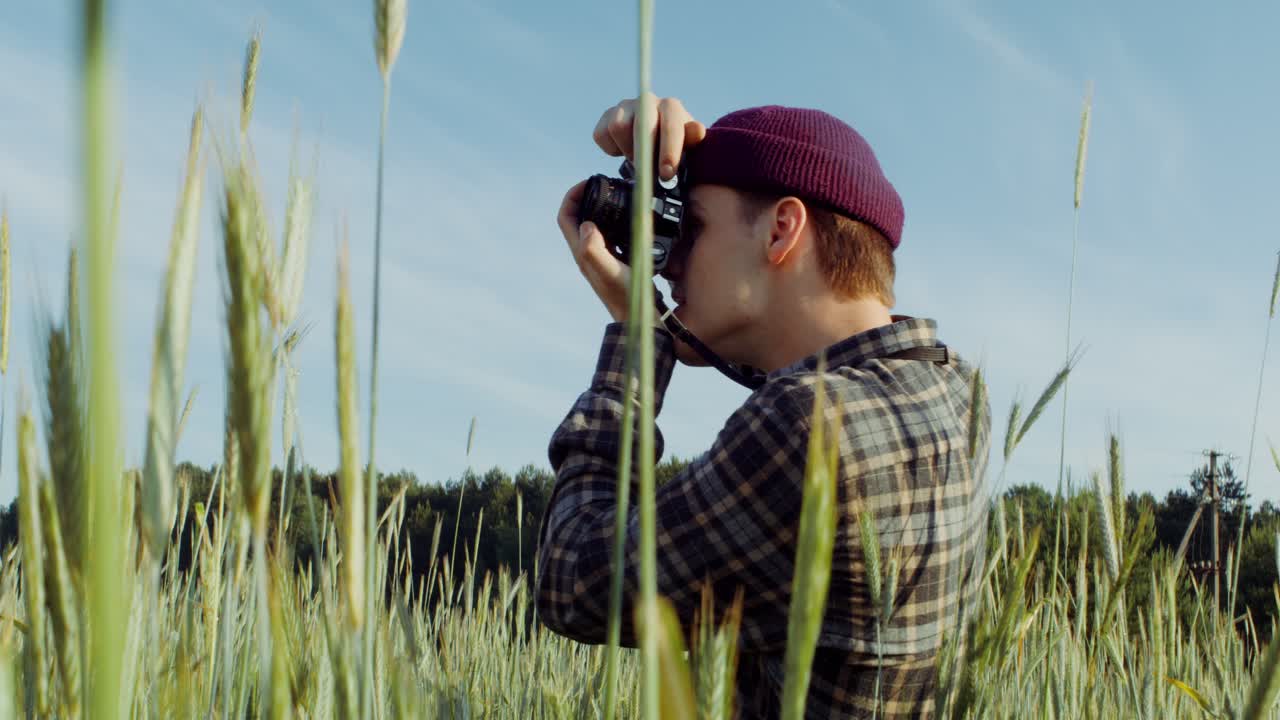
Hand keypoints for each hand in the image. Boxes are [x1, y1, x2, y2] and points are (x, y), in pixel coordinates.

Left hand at [558, 180, 630, 322]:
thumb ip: (594, 248)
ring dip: (600, 207)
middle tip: (602, 185)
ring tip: (614, 195)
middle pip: (577, 217)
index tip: (588, 183)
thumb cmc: (624, 295)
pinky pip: (610, 233)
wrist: (638, 316)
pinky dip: (616, 220)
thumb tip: (587, 225)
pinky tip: (629, 218)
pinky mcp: (615, 259)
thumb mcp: (608, 269)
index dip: (572, 195)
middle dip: (585, 197)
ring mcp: (601, 256)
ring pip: (594, 224)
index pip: (565, 216)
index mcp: (582, 251)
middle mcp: (587, 252)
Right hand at [592, 94, 706, 181]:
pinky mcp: (607, 116)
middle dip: (643, 153)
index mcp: (670, 108)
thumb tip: (697, 130)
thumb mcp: (688, 147)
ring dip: (627, 150)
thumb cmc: (673, 146)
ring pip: (618, 127)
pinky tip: (624, 151)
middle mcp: (647, 101)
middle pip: (640, 123)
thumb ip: (692, 140)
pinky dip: (611, 149)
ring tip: (638, 159)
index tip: (666, 174)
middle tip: (646, 175)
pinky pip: (602, 134)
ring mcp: (625, 106)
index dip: (668, 151)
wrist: (653, 142)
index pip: (670, 125)